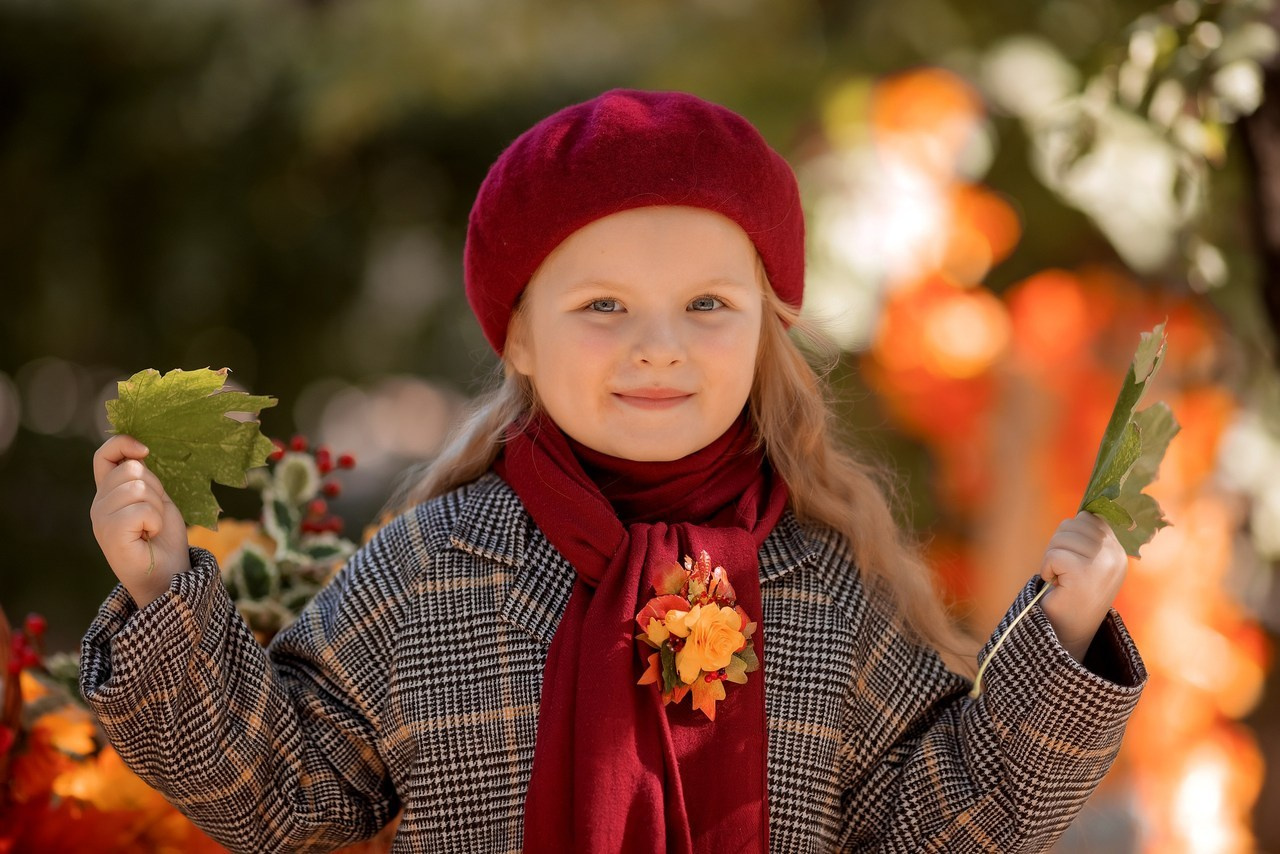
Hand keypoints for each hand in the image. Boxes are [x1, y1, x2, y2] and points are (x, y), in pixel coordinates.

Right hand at [91, 435, 190, 608]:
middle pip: (131, 469)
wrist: (168, 574)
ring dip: (156, 508)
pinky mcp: (109, 534)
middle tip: (154, 516)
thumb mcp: (156, 499)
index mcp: (109, 493)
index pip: (104, 455)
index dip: (122, 444)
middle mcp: (99, 503)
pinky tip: (149, 535)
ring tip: (151, 527)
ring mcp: (101, 519)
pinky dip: (154, 521)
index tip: (145, 450)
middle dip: (155, 489)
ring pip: (138, 488)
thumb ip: (143, 477)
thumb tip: (139, 450)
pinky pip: (140, 510)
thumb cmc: (163, 538)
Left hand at [1038, 511, 1127, 662]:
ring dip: (1052, 558)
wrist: (1065, 634)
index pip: (1089, 518)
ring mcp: (1103, 565)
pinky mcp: (1085, 575)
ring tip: (1062, 579)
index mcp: (1118, 551)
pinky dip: (1046, 568)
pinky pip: (1053, 555)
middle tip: (1063, 572)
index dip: (1071, 535)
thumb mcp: (1086, 562)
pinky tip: (1056, 585)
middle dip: (1058, 545)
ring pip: (1062, 538)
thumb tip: (1084, 511)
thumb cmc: (1069, 595)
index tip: (1071, 560)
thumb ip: (1087, 538)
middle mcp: (1116, 557)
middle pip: (1074, 524)